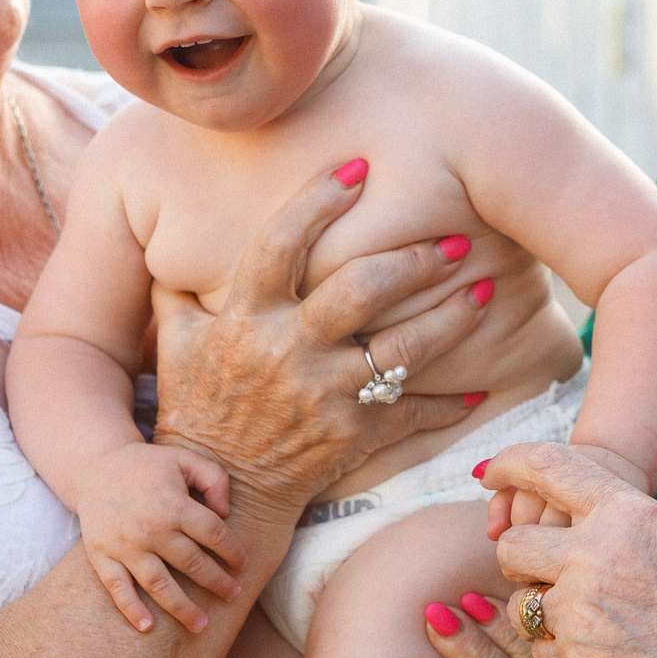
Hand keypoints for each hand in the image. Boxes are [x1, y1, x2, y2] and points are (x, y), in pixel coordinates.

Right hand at [72, 443, 244, 634]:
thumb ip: (214, 479)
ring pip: (159, 584)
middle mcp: (151, 529)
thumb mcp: (184, 458)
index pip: (214, 534)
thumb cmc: (148, 466)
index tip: (242, 565)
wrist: (94, 468)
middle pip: (192, 564)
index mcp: (174, 504)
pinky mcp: (102, 556)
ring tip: (202, 625)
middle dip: (217, 583)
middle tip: (233, 596)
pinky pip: (118, 588)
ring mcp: (125, 546)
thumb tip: (225, 513)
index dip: (232, 552)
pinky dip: (131, 609)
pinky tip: (148, 627)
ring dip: (182, 608)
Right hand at [151, 162, 491, 521]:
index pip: (281, 243)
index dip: (318, 200)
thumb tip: (170, 242)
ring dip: (450, 320)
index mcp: (245, 318)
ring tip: (486, 292)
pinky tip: (478, 388)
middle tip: (453, 240)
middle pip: (360, 290)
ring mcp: (323, 395)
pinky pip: (410, 415)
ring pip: (401, 350)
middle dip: (413, 260)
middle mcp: (287, 351)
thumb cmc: (196, 410)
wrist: (217, 490)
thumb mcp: (176, 345)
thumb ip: (177, 290)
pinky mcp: (350, 436)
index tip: (357, 167)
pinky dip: (447, 404)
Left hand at [478, 442, 656, 657]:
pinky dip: (564, 653)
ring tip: (597, 622)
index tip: (490, 474)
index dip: (508, 465)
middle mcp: (595, 556)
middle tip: (547, 573)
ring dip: (544, 612)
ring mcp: (581, 614)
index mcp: (625, 513)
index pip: (545, 468)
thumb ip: (615, 520)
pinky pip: (542, 652)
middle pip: (511, 545)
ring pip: (521, 605)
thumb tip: (562, 513)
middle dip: (521, 559)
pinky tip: (609, 654)